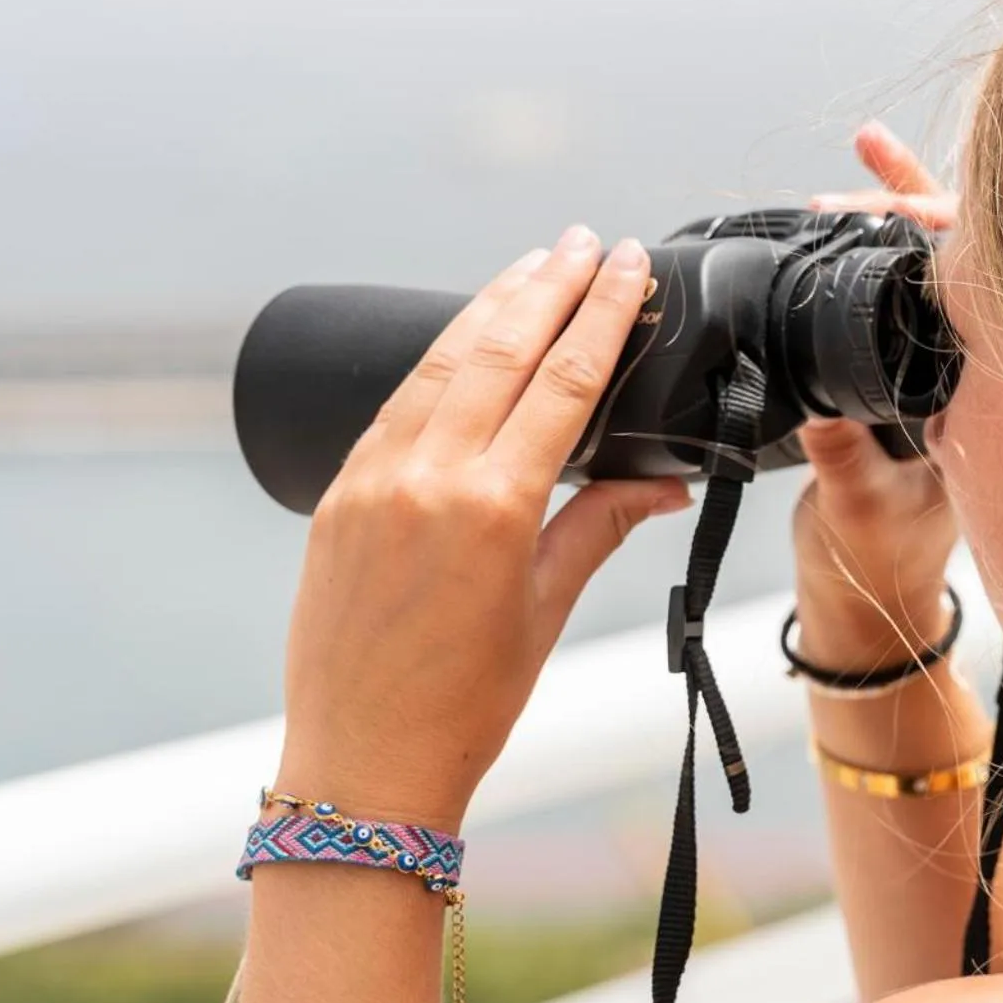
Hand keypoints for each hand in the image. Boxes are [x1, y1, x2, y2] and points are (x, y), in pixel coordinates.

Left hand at [274, 228, 691, 830]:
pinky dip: (437, 360)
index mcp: (494, 506)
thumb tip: (666, 481)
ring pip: (439, 363)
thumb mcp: (546, 610)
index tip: (626, 263)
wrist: (362, 764)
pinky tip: (463, 337)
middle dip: (548, 285)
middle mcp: (428, 478)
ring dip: (490, 306)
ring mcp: (373, 480)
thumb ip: (600, 525)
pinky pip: (395, 404)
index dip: (601, 312)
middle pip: (499, 349)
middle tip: (586, 238)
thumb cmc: (467, 703)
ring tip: (532, 264)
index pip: (564, 380)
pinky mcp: (336, 493)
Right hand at [793, 123, 959, 669]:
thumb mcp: (859, 507)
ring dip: (896, 209)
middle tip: (866, 149)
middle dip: (913, 196)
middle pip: (961, 260)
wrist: (866, 600)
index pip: (983, 290)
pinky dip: (873, 247)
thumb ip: (844, 457)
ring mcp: (947, 370)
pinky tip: (845, 210)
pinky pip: (899, 295)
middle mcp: (979, 373)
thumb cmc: (881, 563)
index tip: (897, 195)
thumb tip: (820, 404)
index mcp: (990, 396)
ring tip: (866, 148)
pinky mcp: (910, 372)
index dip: (944, 232)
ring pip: (931, 270)